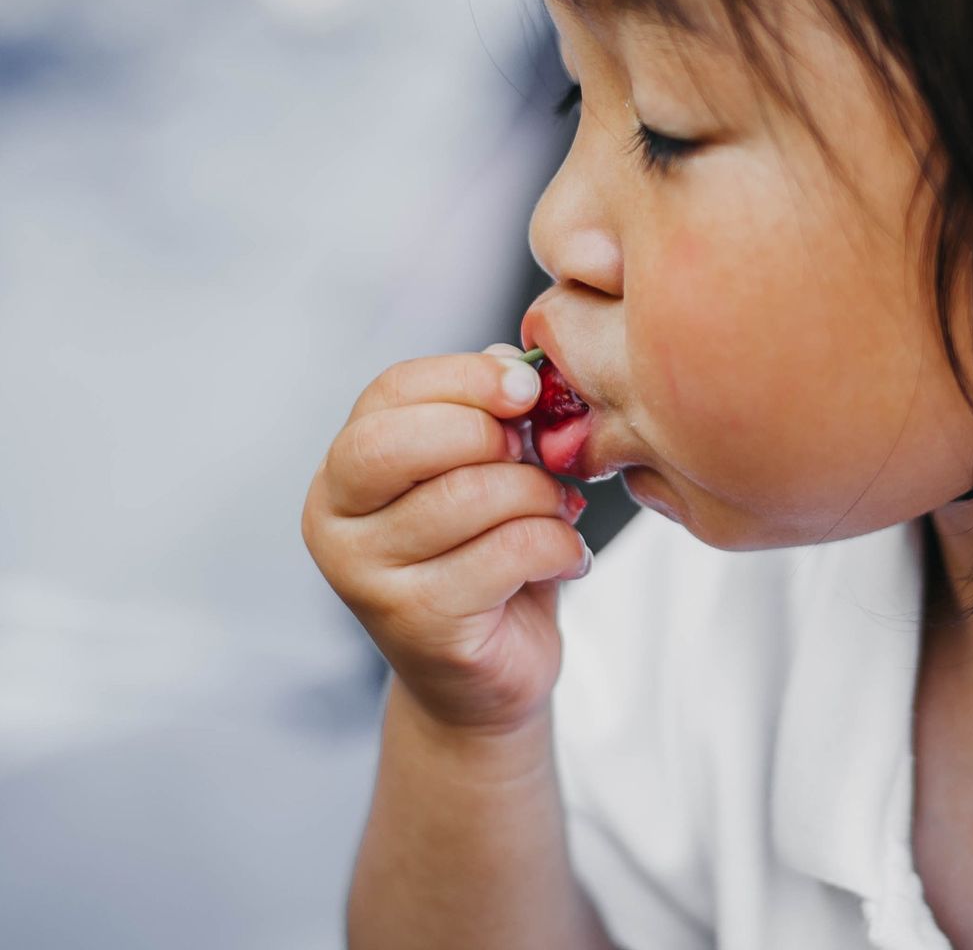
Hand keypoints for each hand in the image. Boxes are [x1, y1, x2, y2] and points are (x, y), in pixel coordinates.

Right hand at [302, 344, 590, 736]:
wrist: (484, 680)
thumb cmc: (486, 563)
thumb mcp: (484, 475)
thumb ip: (488, 415)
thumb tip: (511, 364)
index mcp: (344, 473)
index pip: (389, 393)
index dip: (465, 379)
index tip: (526, 388)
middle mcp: (335, 523)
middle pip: (404, 441)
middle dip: (491, 436)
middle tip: (535, 459)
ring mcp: (367, 578)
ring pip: (469, 495)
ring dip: (538, 496)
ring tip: (558, 512)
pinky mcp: (418, 623)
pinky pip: (506, 551)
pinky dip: (556, 545)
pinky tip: (565, 558)